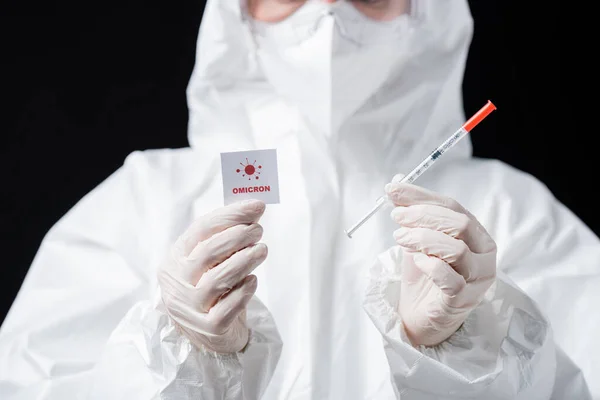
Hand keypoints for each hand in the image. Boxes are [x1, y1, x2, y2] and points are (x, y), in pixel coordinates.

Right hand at [158, 199, 267, 352]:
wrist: (207, 334)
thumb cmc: (211, 288)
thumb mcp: (210, 261)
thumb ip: (226, 237)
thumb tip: (254, 209)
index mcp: (176, 259)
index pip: (201, 229)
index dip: (230, 215)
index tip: (256, 206)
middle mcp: (177, 283)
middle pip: (208, 253)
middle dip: (238, 236)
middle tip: (258, 230)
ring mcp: (190, 308)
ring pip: (218, 280)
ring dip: (245, 260)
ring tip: (261, 250)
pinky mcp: (208, 328)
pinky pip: (227, 308)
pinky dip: (243, 292)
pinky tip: (252, 281)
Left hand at [385, 176, 495, 346]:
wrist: (419, 316)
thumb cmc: (423, 275)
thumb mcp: (415, 239)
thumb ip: (410, 212)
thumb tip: (396, 180)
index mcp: (476, 234)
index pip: (452, 206)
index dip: (421, 196)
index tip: (392, 190)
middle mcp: (483, 254)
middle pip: (459, 224)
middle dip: (423, 216)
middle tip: (396, 218)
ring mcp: (477, 279)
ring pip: (456, 249)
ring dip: (422, 238)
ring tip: (400, 239)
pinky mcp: (464, 300)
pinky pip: (450, 279)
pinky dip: (429, 265)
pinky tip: (415, 260)